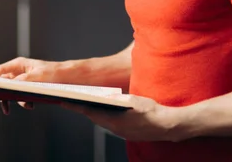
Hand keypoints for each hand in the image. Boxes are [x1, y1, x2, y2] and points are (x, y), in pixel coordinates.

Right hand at [0, 57, 61, 113]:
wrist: (67, 77)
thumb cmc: (53, 72)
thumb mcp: (38, 76)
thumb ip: (23, 80)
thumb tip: (10, 84)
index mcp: (19, 64)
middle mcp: (18, 71)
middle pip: (1, 82)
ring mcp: (23, 79)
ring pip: (10, 91)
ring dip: (13, 100)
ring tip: (19, 107)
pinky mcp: (28, 88)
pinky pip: (20, 96)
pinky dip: (22, 102)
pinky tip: (29, 105)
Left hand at [62, 94, 179, 141]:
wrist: (167, 126)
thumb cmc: (152, 111)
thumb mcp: (133, 100)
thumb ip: (117, 99)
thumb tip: (104, 97)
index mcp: (114, 120)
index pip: (89, 111)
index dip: (75, 105)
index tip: (63, 101)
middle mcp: (115, 129)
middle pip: (93, 117)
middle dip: (82, 108)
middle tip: (70, 100)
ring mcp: (120, 133)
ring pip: (101, 121)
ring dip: (93, 113)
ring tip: (84, 104)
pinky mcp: (126, 133)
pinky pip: (110, 124)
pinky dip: (103, 117)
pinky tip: (104, 111)